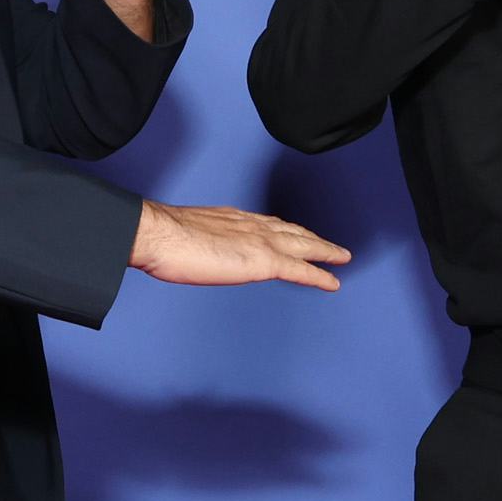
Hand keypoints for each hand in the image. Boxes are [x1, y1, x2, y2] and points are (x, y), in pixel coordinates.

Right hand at [131, 201, 351, 291]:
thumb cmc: (163, 238)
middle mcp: (252, 224)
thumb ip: (200, 241)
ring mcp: (260, 241)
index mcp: (233, 218)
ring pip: (304, 245)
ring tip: (340, 258)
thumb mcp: (185, 235)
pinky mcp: (264, 261)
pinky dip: (319, 276)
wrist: (161, 235)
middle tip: (331, 246)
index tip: (296, 233)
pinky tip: (332, 282)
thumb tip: (194, 251)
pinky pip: (300, 270)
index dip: (287, 229)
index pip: (268, 223)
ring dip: (324, 251)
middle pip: (293, 231)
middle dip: (313, 238)